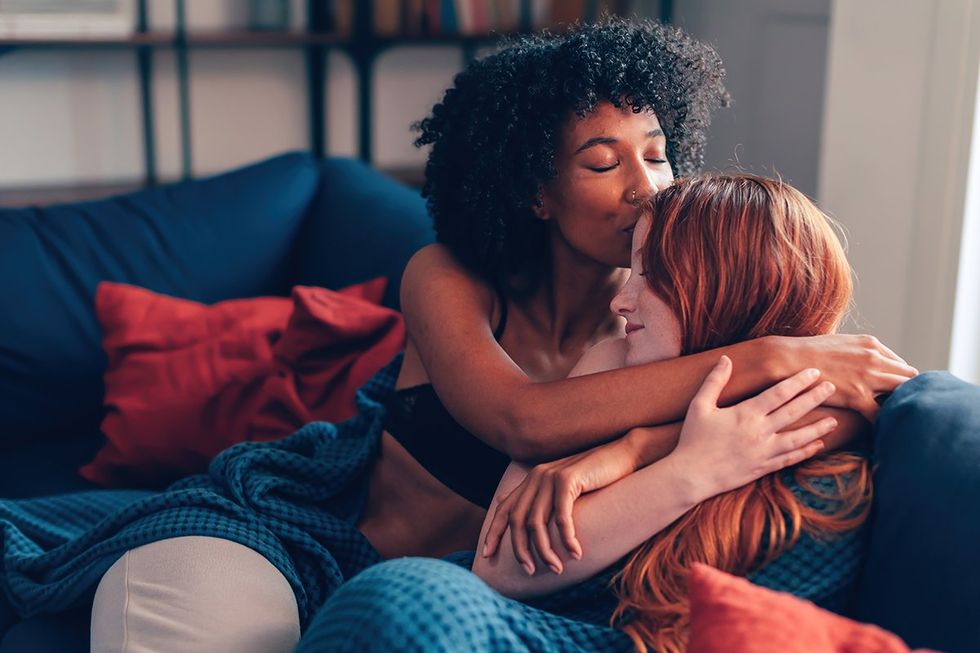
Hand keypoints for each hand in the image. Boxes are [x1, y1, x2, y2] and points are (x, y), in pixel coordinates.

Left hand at [482, 437, 640, 575]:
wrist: (623, 455)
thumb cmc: (598, 478)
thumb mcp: (566, 491)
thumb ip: (549, 503)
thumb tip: (536, 529)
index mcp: (532, 480)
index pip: (504, 509)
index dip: (494, 532)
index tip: (487, 555)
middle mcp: (536, 477)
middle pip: (517, 520)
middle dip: (520, 550)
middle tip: (530, 571)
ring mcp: (550, 476)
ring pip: (537, 523)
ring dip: (545, 550)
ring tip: (557, 569)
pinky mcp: (567, 480)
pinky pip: (561, 517)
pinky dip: (567, 538)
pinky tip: (576, 553)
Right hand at [669, 355, 838, 503]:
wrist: (691, 475)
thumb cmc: (693, 439)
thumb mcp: (699, 406)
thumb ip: (715, 381)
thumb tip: (726, 359)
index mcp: (745, 413)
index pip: (779, 393)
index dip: (798, 381)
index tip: (814, 372)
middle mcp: (760, 432)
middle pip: (794, 411)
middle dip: (815, 398)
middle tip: (833, 387)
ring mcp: (764, 452)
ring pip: (798, 437)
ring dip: (818, 427)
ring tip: (834, 419)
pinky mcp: (763, 467)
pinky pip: (790, 458)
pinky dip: (806, 451)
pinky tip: (818, 445)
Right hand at [777, 334, 916, 420]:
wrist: (786, 360)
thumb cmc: (807, 353)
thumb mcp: (839, 343)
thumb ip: (857, 352)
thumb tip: (864, 363)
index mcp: (871, 345)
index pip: (901, 365)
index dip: (898, 380)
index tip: (892, 393)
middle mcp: (874, 359)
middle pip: (910, 377)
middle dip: (908, 392)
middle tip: (900, 407)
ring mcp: (868, 377)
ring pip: (903, 392)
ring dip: (901, 404)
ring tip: (896, 418)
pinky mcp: (857, 396)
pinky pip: (883, 413)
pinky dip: (885, 421)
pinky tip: (881, 428)